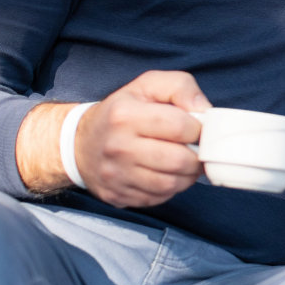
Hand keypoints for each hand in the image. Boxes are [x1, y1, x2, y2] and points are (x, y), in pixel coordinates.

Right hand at [71, 71, 208, 207]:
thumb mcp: (147, 85)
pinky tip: (166, 174)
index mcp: (125, 115)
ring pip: (171, 184)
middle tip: (196, 150)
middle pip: (179, 160)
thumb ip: (180, 87)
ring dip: (187, 176)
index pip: (180, 126)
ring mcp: (116, 175)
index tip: (197, 129)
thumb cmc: (122, 112)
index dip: (198, 129)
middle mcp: (118, 147)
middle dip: (197, 157)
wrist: (80, 144)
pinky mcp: (117, 195)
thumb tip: (204, 112)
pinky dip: (170, 188)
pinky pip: (158, 198)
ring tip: (184, 162)